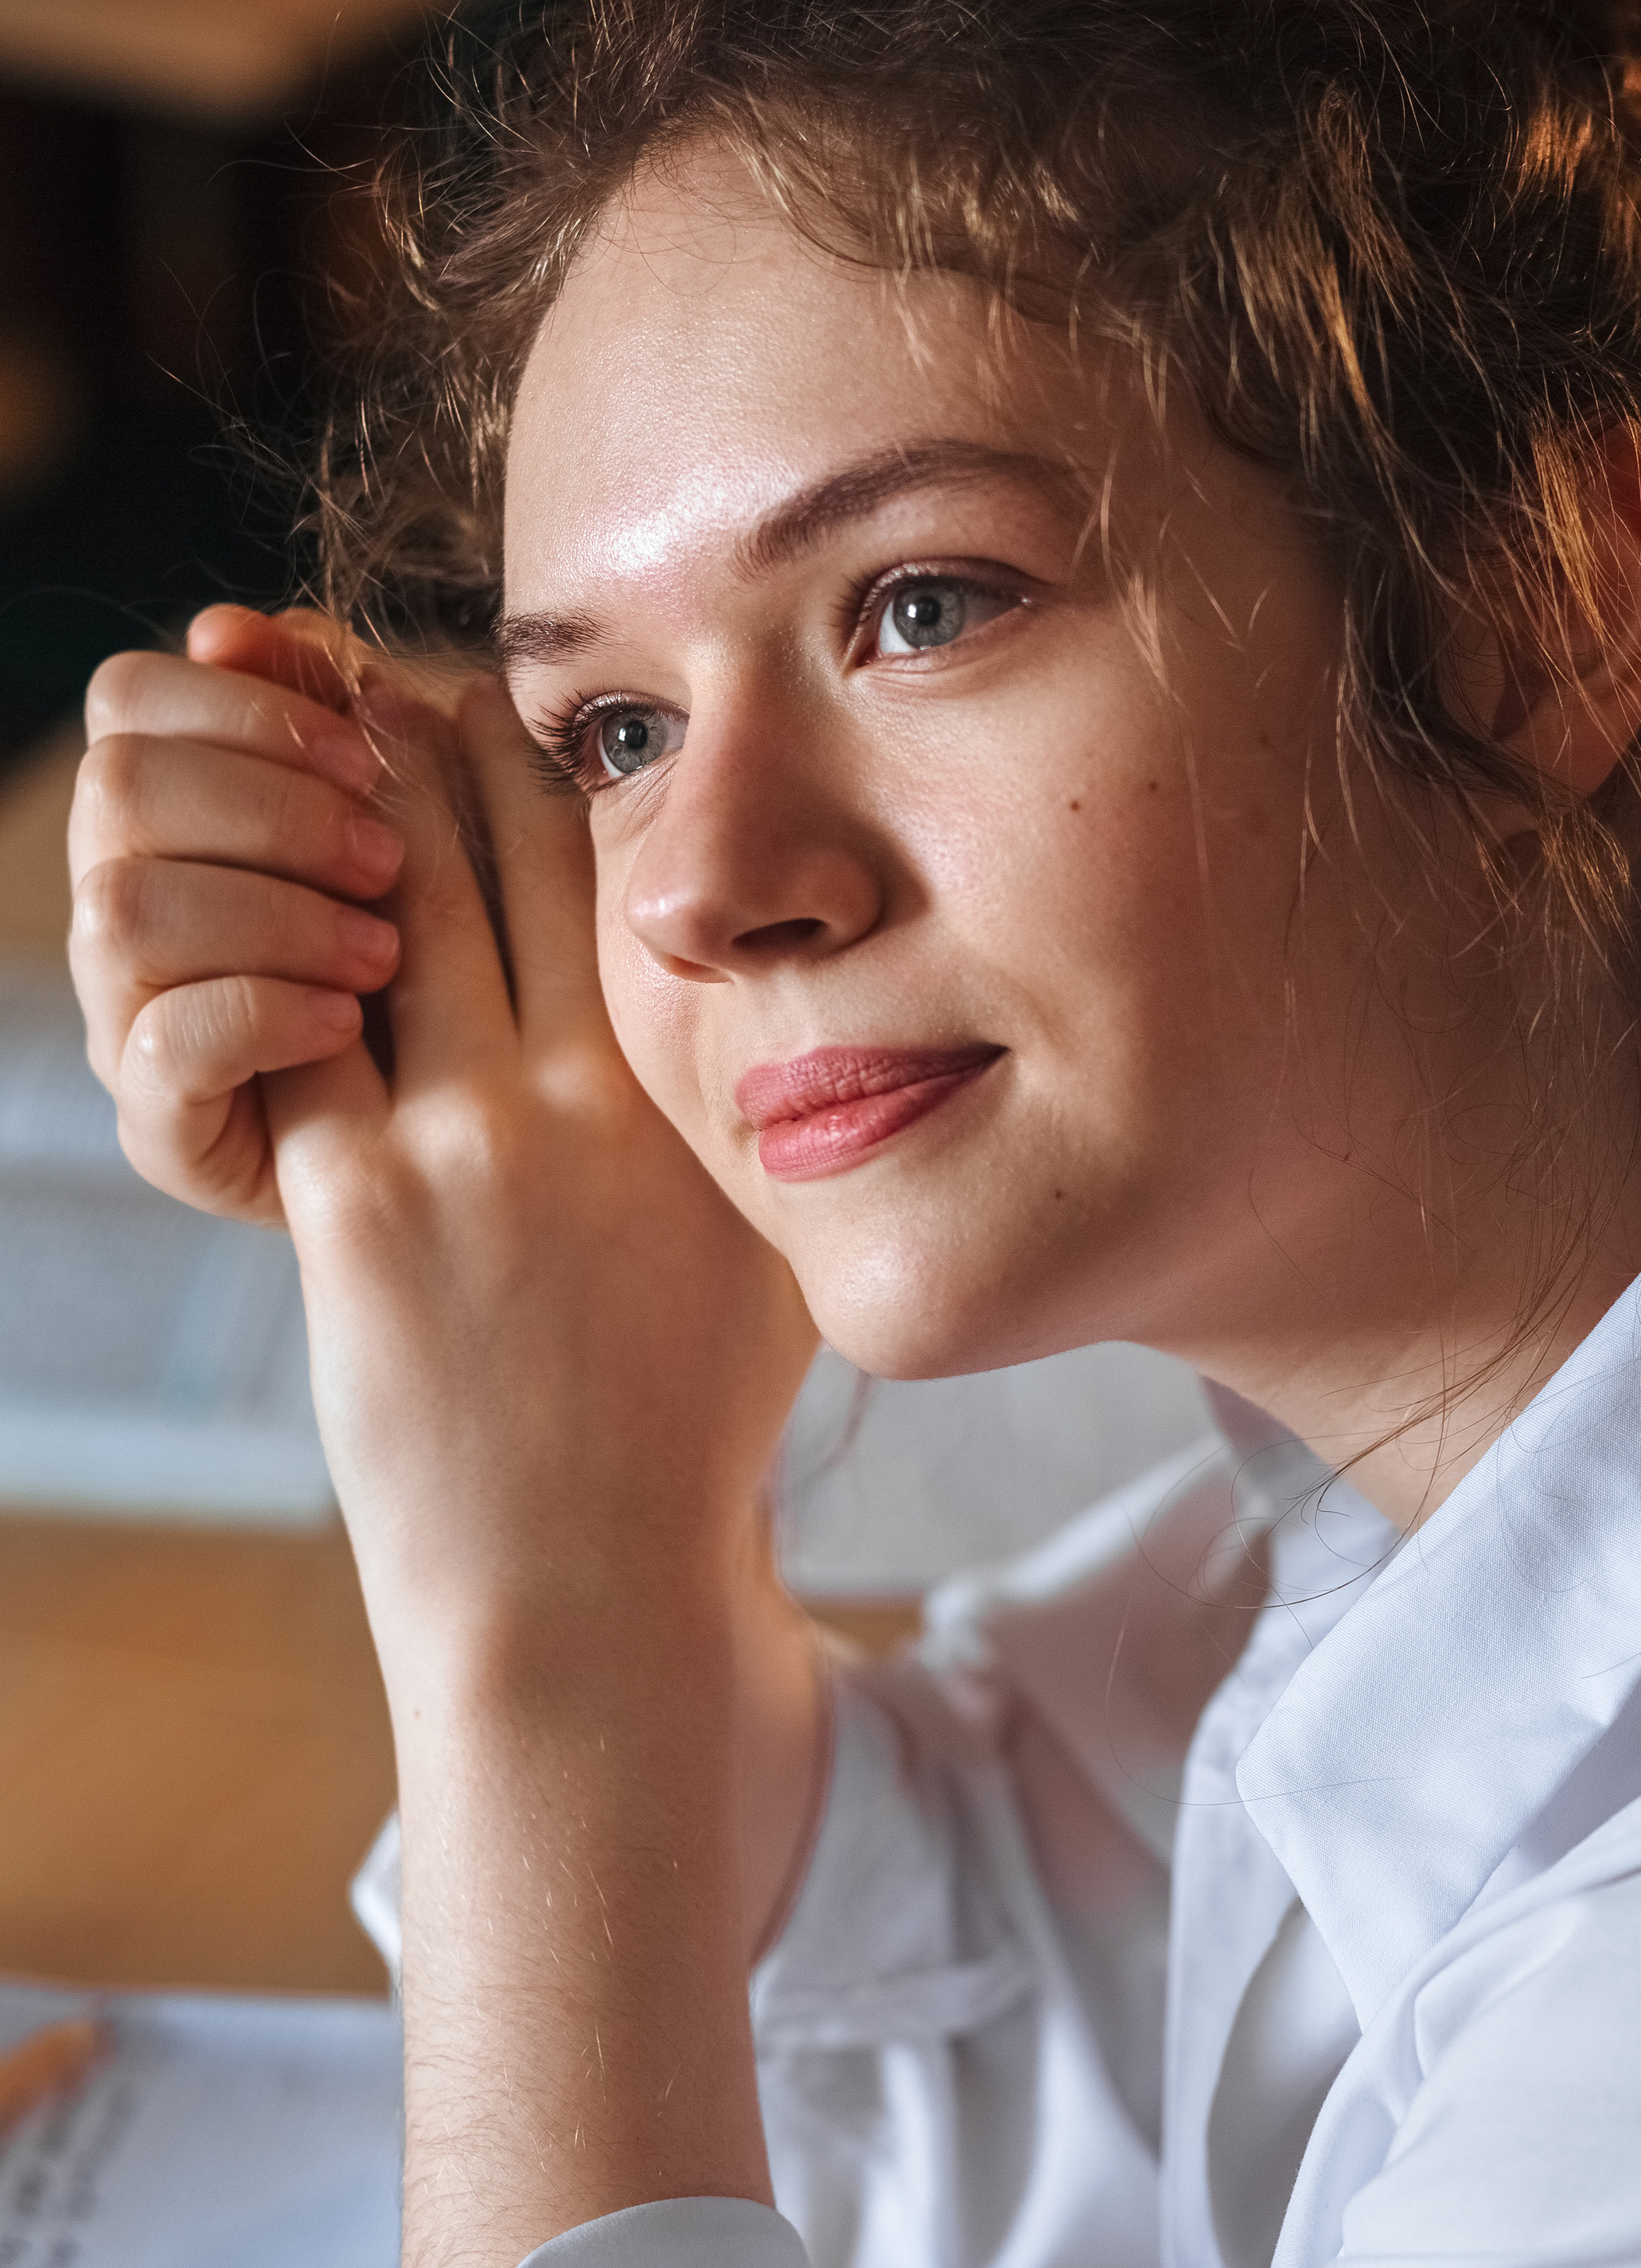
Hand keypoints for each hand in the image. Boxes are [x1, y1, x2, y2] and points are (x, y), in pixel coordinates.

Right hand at [69, 606, 403, 1224]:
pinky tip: (350, 1018)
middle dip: (265, 806)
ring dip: (269, 909)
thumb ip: (353, 736)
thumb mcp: (427, 846)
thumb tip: (267, 626)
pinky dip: (261, 1008)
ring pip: (125, 910)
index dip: (244, 704)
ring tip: (387, 952)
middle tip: (388, 859)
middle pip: (120, 790)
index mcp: (171, 818)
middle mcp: (126, 908)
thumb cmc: (459, 987)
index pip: (130, 699)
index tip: (366, 749)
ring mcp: (130, 1019)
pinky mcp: (162, 1125)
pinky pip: (162, 1041)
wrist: (493, 1180)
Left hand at [252, 671, 818, 2267]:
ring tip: (296, 745)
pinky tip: (249, 901)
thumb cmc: (685, 1439)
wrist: (590, 1597)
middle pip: (486, 860)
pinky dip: (269, 954)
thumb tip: (734, 1011)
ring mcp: (463, 1149)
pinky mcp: (355, 1211)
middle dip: (418, 746)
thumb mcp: (765, 1257)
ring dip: (330, 817)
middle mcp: (585, 1098)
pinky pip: (299, 1037)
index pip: (614, 875)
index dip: (542, 763)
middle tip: (367, 670)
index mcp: (693, 1099)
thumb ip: (746, 1121)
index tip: (497, 697)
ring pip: (381, 917)